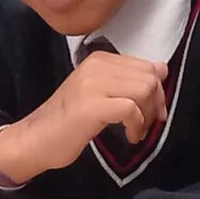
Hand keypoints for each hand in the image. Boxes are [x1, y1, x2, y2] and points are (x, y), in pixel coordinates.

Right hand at [0, 51, 167, 182]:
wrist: (37, 139)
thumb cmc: (68, 121)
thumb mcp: (99, 93)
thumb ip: (126, 81)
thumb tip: (162, 71)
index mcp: (100, 59)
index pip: (147, 65)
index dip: (157, 90)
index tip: (153, 112)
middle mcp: (97, 65)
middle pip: (149, 77)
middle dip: (156, 104)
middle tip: (147, 125)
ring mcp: (93, 84)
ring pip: (144, 90)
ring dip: (147, 116)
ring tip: (136, 131)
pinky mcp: (92, 105)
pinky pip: (131, 109)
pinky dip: (137, 126)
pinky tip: (129, 137)